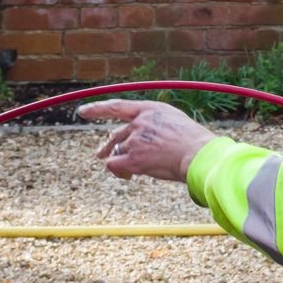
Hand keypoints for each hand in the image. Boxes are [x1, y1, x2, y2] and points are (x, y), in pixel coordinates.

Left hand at [80, 99, 215, 182]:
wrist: (199, 155)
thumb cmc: (194, 142)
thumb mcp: (174, 121)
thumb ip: (154, 123)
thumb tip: (140, 136)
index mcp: (150, 109)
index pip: (116, 106)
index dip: (98, 109)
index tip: (83, 111)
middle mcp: (140, 122)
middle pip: (116, 135)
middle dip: (108, 146)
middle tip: (100, 154)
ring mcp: (135, 140)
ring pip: (117, 151)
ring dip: (121, 162)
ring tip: (129, 171)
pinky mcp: (134, 158)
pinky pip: (115, 165)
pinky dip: (118, 171)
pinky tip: (128, 175)